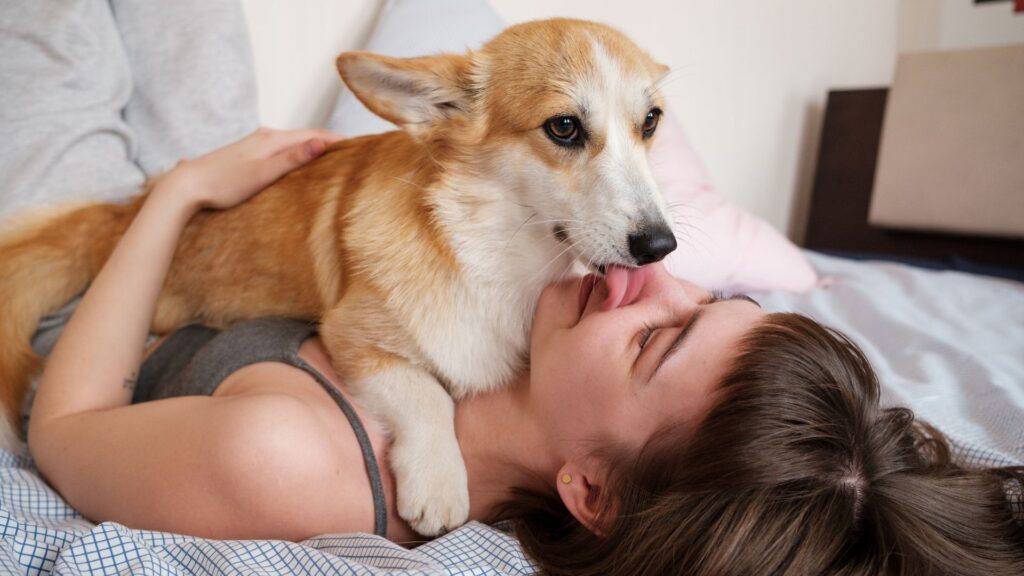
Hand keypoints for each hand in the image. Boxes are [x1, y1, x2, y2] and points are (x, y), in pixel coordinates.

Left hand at [153, 127, 343, 210]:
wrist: (187, 186)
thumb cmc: (224, 184)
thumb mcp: (263, 173)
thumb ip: (293, 158)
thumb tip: (322, 143)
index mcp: (272, 138)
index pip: (314, 135)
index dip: (338, 141)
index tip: (360, 148)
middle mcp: (265, 136)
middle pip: (306, 136)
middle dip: (329, 144)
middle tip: (353, 155)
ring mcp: (255, 144)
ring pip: (294, 143)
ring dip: (314, 149)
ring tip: (333, 160)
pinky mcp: (248, 155)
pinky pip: (282, 151)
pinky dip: (298, 155)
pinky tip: (301, 166)